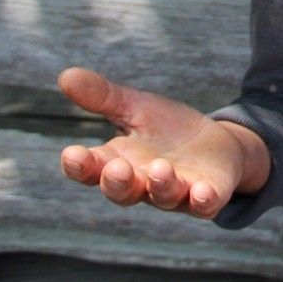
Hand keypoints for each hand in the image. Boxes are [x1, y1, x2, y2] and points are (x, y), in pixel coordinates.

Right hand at [57, 66, 267, 218]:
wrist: (217, 142)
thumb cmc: (167, 128)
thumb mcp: (135, 107)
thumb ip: (103, 97)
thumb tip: (64, 76)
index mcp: (117, 162)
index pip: (90, 170)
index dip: (79, 165)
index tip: (72, 154)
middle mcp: (142, 184)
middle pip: (122, 191)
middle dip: (118, 182)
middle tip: (117, 168)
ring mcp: (175, 193)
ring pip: (163, 197)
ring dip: (161, 186)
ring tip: (160, 169)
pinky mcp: (208, 195)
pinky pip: (204, 205)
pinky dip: (202, 201)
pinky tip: (202, 192)